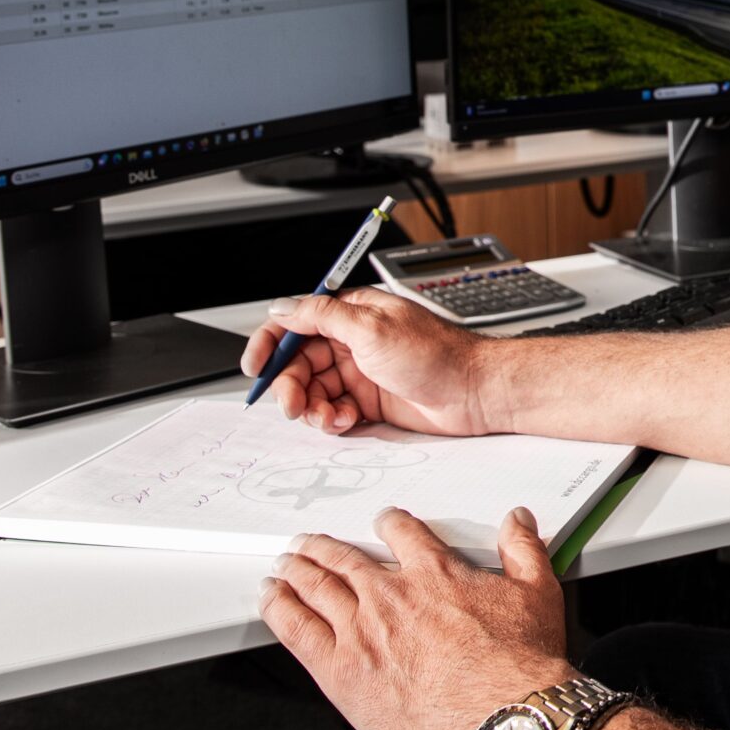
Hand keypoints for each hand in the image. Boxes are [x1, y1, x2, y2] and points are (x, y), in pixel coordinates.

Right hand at [239, 287, 495, 436]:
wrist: (473, 392)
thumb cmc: (436, 355)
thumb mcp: (372, 328)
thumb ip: (323, 317)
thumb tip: (283, 307)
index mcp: (351, 313)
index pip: (295, 322)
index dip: (270, 343)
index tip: (256, 367)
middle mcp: (352, 341)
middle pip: (299, 362)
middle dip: (291, 385)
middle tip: (295, 405)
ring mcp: (360, 372)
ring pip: (313, 390)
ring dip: (313, 407)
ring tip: (330, 417)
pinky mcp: (368, 401)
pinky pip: (332, 411)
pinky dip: (332, 419)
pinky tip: (346, 421)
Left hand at [259, 506, 574, 729]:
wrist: (504, 716)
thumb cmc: (519, 664)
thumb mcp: (537, 592)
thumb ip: (523, 549)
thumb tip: (518, 520)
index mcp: (435, 574)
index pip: (402, 535)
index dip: (388, 524)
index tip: (381, 523)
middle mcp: (392, 596)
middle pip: (346, 560)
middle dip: (324, 548)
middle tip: (310, 543)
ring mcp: (363, 632)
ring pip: (316, 589)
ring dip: (297, 572)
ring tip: (285, 566)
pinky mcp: (342, 670)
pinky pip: (298, 631)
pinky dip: (281, 610)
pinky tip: (273, 600)